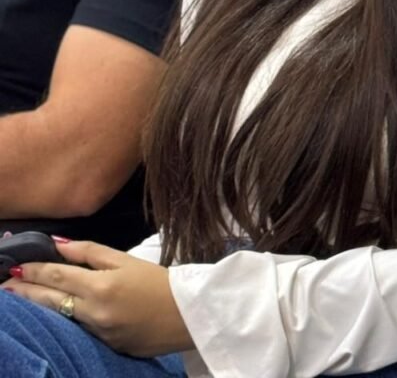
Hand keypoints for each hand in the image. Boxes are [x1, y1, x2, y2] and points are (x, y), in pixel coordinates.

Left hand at [2, 239, 192, 356]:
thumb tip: (60, 243)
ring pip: (59, 317)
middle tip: (5, 285)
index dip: (35, 269)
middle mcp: (94, 313)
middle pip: (50, 300)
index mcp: (101, 287)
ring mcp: (96, 333)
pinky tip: (51, 314)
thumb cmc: (159, 281)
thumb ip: (91, 252)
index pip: (58, 275)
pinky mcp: (103, 346)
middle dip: (25, 290)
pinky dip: (61, 319)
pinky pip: (76, 329)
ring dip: (38, 306)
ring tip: (19, 297)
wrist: (186, 316)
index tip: (16, 265)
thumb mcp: (127, 259)